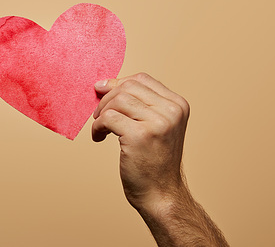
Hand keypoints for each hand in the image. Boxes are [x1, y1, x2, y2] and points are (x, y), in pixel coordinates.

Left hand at [92, 73, 189, 212]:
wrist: (161, 194)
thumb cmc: (153, 161)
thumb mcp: (155, 126)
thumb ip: (139, 104)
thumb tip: (104, 84)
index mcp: (178, 105)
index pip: (142, 79)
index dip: (118, 83)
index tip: (102, 91)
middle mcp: (172, 111)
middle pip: (128, 86)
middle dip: (107, 98)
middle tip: (99, 115)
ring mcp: (158, 123)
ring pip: (118, 100)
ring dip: (101, 113)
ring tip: (100, 127)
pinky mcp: (140, 136)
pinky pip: (108, 117)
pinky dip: (97, 126)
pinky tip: (98, 137)